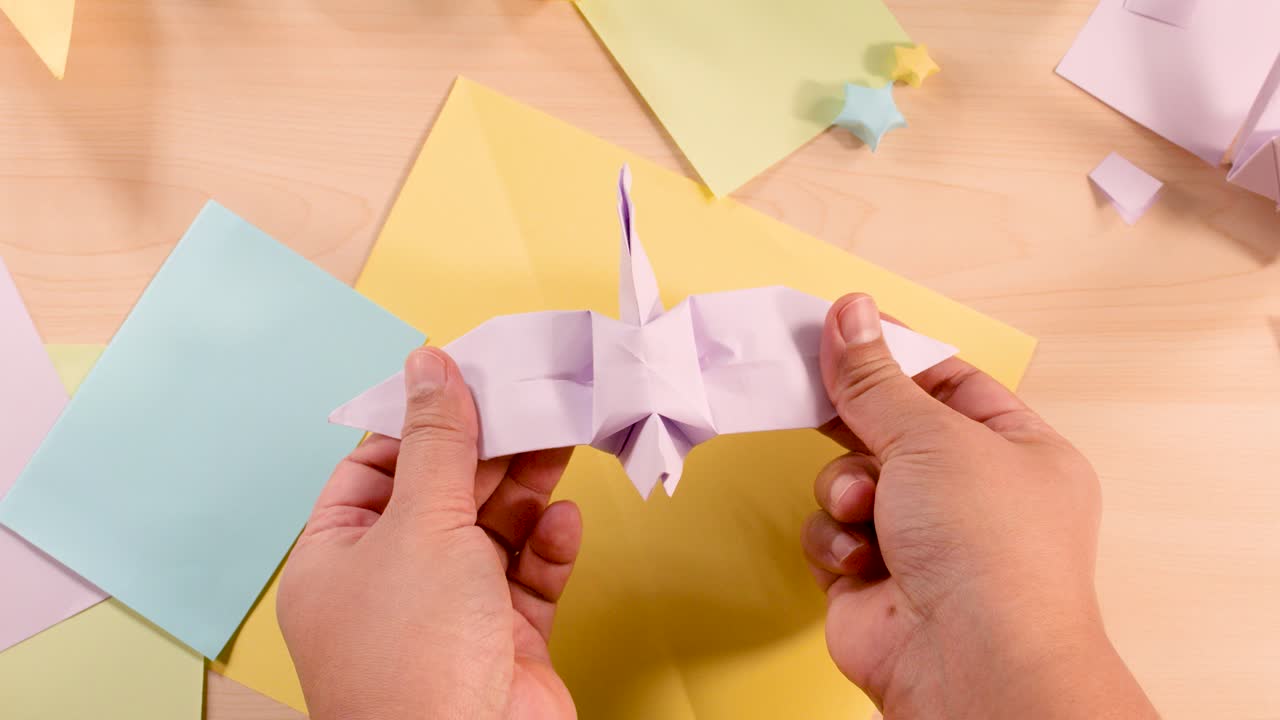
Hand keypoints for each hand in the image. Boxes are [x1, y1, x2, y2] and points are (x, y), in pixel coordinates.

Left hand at [278, 348, 581, 719]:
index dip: (419, 424)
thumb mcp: (420, 526)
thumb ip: (436, 443)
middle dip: (487, 450)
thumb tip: (428, 366)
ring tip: (560, 440)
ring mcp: (451, 614)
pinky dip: (546, 547)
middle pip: (442, 494)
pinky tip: (561, 521)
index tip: (464, 382)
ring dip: (526, 490)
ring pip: (492, 532)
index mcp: (339, 558)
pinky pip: (528, 578)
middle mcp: (391, 584)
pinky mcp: (505, 640)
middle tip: (530, 400)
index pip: (374, 468)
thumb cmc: (414, 659)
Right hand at [804, 294, 1157, 718]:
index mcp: (1016, 450)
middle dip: (856, 420)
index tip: (844, 326)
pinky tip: (860, 557)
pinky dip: (835, 538)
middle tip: (812, 384)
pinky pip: (830, 530)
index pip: (948, 381)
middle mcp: (971, 494)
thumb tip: (850, 314)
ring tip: (865, 505)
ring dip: (845, 486)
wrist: (969, 665)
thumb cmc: (989, 554)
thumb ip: (876, 378)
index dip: (894, 353)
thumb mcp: (932, 436)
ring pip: (850, 477)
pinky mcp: (873, 576)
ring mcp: (922, 538)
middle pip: (891, 428)